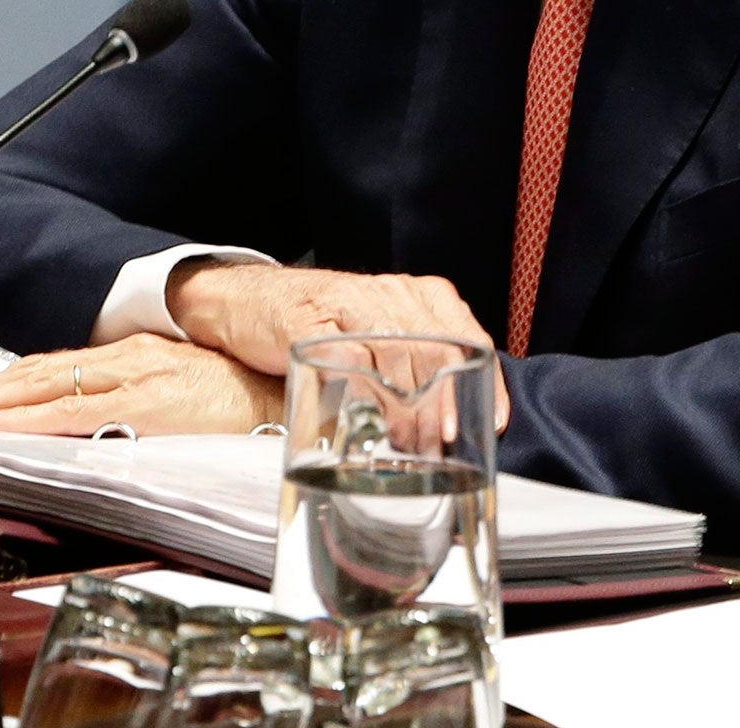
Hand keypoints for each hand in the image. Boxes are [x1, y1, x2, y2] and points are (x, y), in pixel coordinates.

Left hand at [0, 333, 282, 435]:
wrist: (290, 391)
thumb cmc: (240, 400)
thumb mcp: (175, 398)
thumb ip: (133, 408)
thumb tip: (89, 431)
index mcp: (128, 358)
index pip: (49, 371)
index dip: (2, 386)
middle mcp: (123, 358)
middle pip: (35, 374)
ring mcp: (133, 376)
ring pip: (44, 386)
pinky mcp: (148, 400)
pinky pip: (76, 411)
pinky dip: (31, 418)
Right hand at [168, 264, 509, 430]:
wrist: (249, 302)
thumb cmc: (322, 325)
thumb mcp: (376, 335)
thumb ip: (413, 362)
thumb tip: (451, 419)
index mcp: (416, 295)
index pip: (468, 334)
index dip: (485, 380)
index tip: (490, 421)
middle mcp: (390, 293)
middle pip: (437, 350)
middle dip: (443, 406)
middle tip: (440, 446)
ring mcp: (351, 305)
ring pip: (400, 355)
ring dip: (409, 409)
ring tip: (409, 446)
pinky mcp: (314, 325)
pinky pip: (354, 362)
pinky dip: (370, 397)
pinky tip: (373, 424)